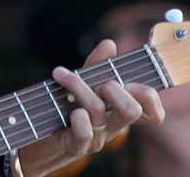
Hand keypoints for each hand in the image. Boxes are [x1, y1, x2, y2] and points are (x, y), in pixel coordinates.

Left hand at [18, 39, 163, 176]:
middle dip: (113, 87)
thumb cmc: (62, 108)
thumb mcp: (82, 83)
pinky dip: (75, 114)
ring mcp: (96, 138)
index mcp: (119, 113)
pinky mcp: (77, 146)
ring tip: (63, 77)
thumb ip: (96, 65)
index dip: (149, 95)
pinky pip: (84, 130)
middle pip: (133, 110)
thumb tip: (110, 44)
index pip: (153, 114)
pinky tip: (66, 108)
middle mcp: (113, 127)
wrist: (36, 137)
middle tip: (96, 84)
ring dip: (79, 86)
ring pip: (99, 110)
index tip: (129, 80)